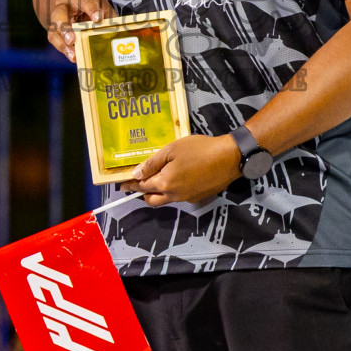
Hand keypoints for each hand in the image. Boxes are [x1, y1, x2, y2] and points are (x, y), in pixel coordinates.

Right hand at [40, 0, 114, 63]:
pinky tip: (74, 57)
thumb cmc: (87, 5)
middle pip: (60, 15)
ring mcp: (56, 20)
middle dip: (65, 28)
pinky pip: (56, 41)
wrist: (68, 2)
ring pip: (54, 31)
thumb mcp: (101, 4)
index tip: (98, 18)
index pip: (85, 0)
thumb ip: (108, 15)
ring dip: (63, 45)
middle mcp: (63, 6)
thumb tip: (118, 31)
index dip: (92, 10)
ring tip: (73, 56)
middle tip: (72, 39)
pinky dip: (64, 50)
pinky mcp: (54, 32)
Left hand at [119, 134, 241, 206]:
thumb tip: (136, 174)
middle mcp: (174, 195)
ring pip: (166, 199)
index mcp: (165, 183)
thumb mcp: (172, 150)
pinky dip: (174, 190)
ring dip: (159, 192)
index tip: (122, 186)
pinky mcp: (198, 197)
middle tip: (140, 182)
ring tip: (161, 177)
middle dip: (143, 193)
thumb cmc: (199, 150)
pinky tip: (180, 176)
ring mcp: (187, 198)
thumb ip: (153, 163)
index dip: (130, 185)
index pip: (142, 187)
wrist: (229, 158)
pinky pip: (180, 197)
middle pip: (152, 200)